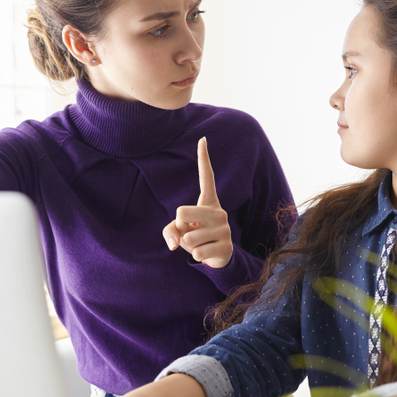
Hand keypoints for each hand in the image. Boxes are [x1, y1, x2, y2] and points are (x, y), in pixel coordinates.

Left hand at [163, 137, 232, 268]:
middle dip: (179, 225)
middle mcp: (219, 211)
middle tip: (190, 232)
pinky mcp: (227, 246)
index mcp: (208, 202)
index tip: (202, 139)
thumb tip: (174, 243)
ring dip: (188, 245)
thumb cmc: (196, 238)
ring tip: (199, 243)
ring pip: (188, 237)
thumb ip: (170, 232)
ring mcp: (225, 228)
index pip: (207, 177)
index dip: (203, 159)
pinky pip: (197, 252)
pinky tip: (206, 253)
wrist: (219, 258)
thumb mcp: (179, 231)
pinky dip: (196, 256)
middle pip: (181, 212)